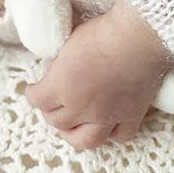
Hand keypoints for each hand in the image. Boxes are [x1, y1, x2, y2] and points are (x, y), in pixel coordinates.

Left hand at [24, 0, 173, 150]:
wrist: (139, 35)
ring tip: (73, 126)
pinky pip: (120, 136)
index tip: (35, 88)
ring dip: (73, 135)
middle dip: (51, 112)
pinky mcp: (132, 115)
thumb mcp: (68, 42)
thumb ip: (59, 63)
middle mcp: (82, 107)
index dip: (34, 93)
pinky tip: (109, 126)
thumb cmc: (103, 32)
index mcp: (62, 86)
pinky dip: (112, 133)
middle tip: (53, 103)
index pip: (37, 100)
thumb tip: (54, 71)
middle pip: (57, 121)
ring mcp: (108, 116)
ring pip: (84, 140)